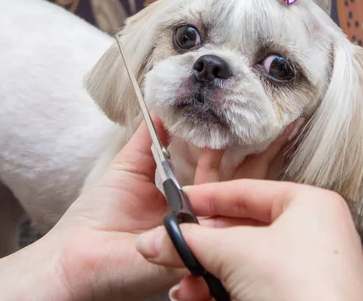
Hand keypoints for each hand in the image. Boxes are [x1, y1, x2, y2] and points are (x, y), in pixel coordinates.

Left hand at [47, 117, 296, 299]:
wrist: (77, 258)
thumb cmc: (97, 218)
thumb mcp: (128, 168)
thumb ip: (148, 140)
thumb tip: (160, 105)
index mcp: (189, 196)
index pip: (222, 166)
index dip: (239, 142)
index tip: (256, 114)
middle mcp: (202, 213)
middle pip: (239, 178)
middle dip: (263, 150)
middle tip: (284, 121)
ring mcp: (203, 230)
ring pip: (237, 195)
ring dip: (257, 160)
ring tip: (275, 128)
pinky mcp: (197, 246)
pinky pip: (222, 218)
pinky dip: (236, 190)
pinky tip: (249, 161)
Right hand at [135, 180, 362, 300]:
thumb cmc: (301, 288)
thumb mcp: (235, 253)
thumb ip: (190, 242)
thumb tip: (153, 240)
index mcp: (310, 205)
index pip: (247, 191)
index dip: (207, 197)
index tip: (176, 204)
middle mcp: (313, 233)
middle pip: (242, 229)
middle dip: (202, 246)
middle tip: (171, 249)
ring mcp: (309, 268)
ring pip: (245, 261)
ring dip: (208, 274)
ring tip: (184, 287)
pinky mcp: (299, 296)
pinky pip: (255, 284)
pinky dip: (224, 290)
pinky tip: (199, 298)